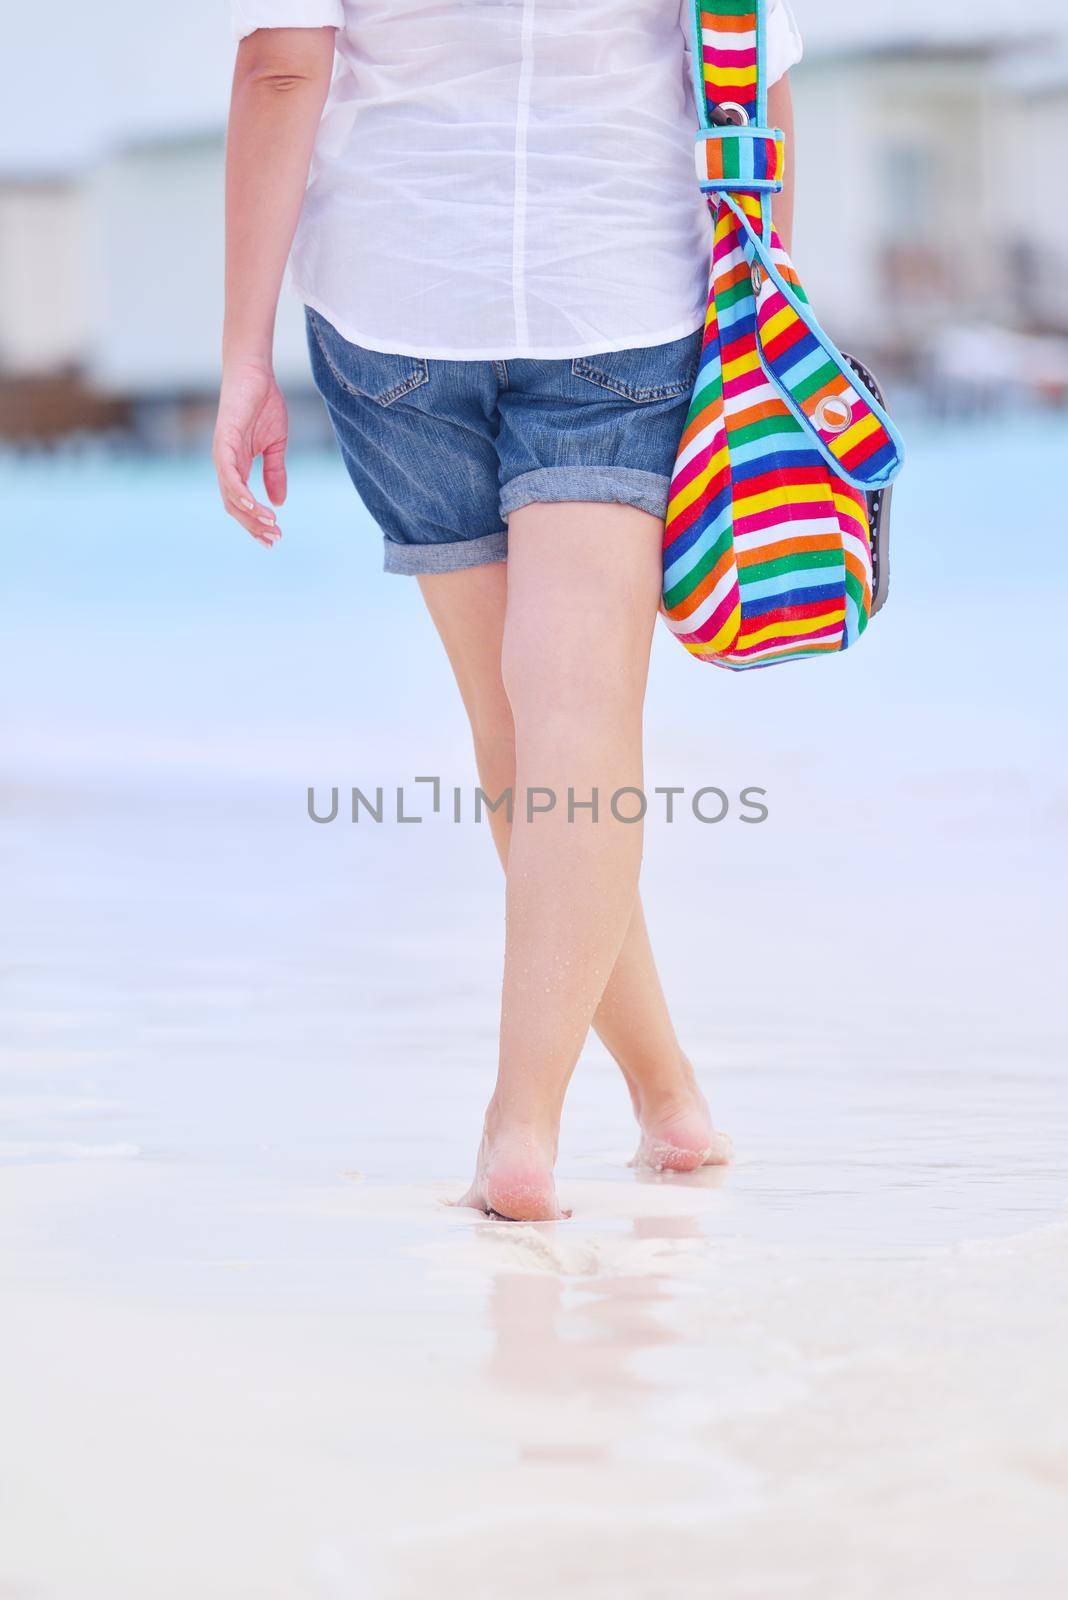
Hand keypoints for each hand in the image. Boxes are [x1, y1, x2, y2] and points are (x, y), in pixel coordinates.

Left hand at [212, 361, 287, 546]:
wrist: (255, 374)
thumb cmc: (263, 405)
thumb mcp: (275, 446)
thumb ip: (275, 472)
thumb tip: (279, 502)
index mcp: (236, 467)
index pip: (242, 505)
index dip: (257, 524)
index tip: (275, 538)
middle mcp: (225, 465)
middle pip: (234, 507)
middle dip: (254, 526)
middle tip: (275, 539)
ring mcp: (222, 455)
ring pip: (231, 496)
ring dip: (250, 514)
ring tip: (270, 525)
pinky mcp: (224, 442)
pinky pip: (229, 475)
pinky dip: (239, 492)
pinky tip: (253, 505)